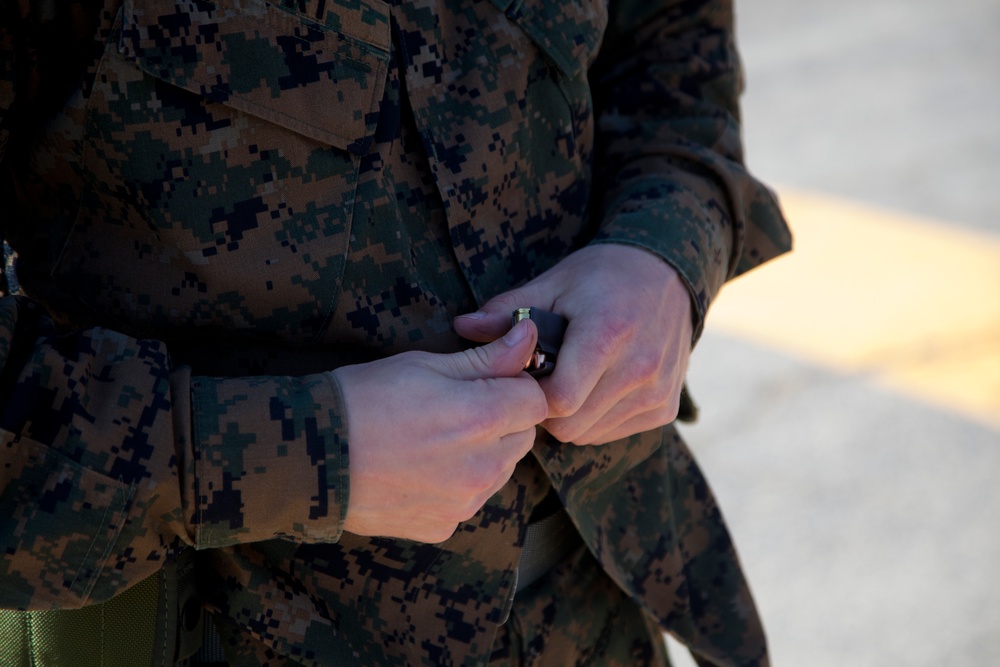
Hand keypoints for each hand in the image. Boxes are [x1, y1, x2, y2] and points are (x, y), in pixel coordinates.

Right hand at [332, 319, 547, 542]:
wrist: (308, 456)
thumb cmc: (363, 399)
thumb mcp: (425, 364)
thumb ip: (488, 357)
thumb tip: (530, 334)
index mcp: (480, 418)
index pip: (536, 399)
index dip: (514, 385)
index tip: (487, 381)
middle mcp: (481, 467)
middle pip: (522, 437)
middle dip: (502, 419)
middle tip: (454, 408)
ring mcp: (463, 503)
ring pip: (500, 470)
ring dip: (483, 453)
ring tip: (433, 439)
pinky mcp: (443, 526)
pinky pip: (470, 499)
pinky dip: (457, 484)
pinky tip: (420, 469)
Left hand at [453, 244, 692, 444]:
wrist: (668, 274)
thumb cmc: (601, 277)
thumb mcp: (552, 284)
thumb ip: (507, 311)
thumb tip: (462, 327)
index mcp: (608, 334)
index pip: (558, 399)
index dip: (532, 392)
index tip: (528, 371)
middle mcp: (639, 368)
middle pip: (571, 424)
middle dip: (548, 407)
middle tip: (546, 375)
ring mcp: (656, 392)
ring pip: (589, 434)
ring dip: (571, 415)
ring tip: (572, 377)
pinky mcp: (665, 408)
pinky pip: (612, 432)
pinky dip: (596, 418)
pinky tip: (596, 386)